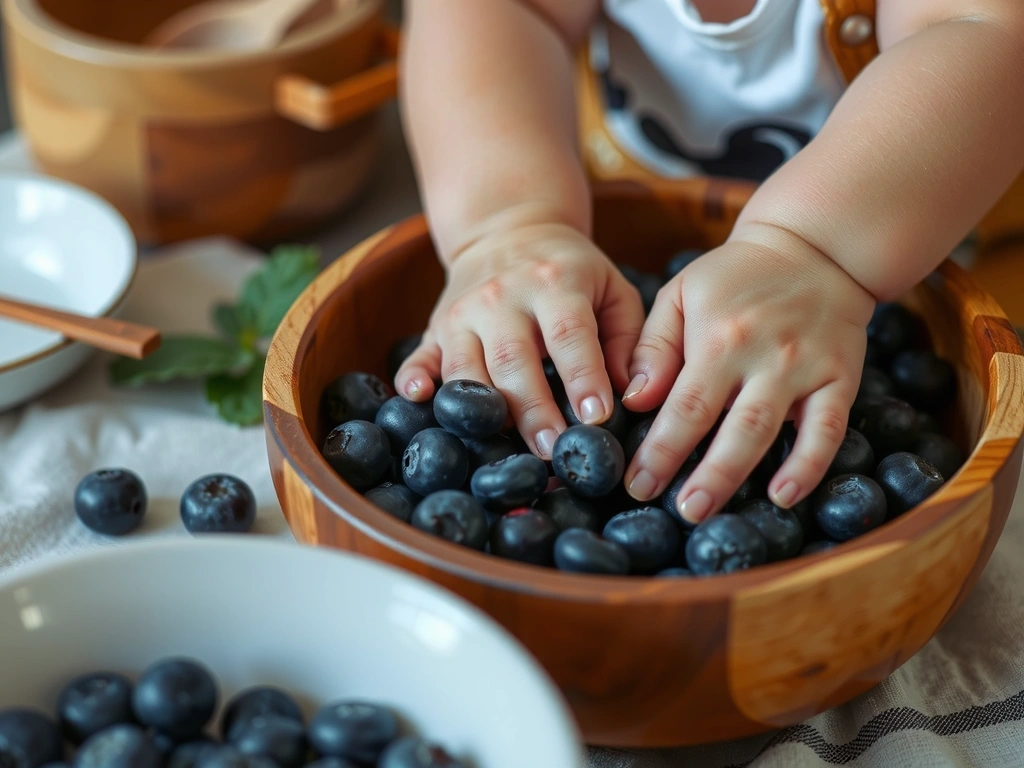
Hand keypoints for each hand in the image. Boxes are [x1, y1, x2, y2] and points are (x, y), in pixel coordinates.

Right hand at [395, 222, 645, 458]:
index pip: (568, 333)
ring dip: (485, 412)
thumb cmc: (571, 272)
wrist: (507, 230)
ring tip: (508, 450)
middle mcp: (502, 296)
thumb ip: (628, 340)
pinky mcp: (435, 327)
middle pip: (513, 359)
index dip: (582, 377)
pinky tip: (418, 400)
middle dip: (533, 411)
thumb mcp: (612, 288)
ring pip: (466, 367)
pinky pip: (419, 356)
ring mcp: (462, 312)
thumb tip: (631, 394)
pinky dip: (415, 380)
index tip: (596, 419)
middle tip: (554, 451)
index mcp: (554, 282)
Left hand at [621, 234, 874, 523]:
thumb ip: (655, 348)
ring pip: (769, 431)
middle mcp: (762, 356)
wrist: (813, 247)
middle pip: (726, 426)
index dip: (659, 449)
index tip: (636, 484)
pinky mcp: (840, 378)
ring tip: (709, 510)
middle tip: (674, 511)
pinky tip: (785, 496)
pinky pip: (829, 430)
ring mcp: (804, 368)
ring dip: (737, 476)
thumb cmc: (734, 277)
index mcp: (717, 337)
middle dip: (697, 474)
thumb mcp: (681, 295)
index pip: (683, 405)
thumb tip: (634, 401)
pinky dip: (810, 466)